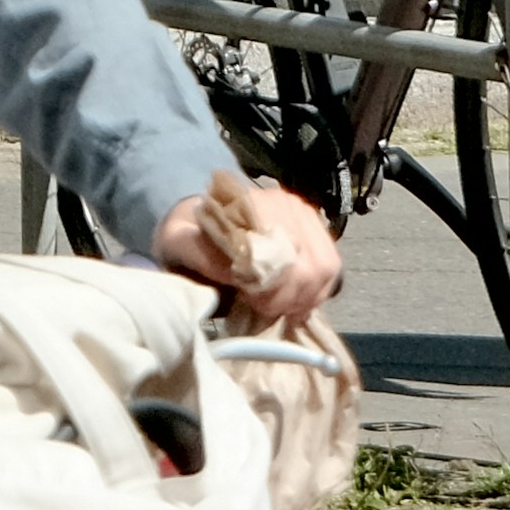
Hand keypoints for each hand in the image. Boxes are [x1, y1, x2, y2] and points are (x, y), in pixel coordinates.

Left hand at [154, 169, 340, 326]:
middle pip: (309, 263)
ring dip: (305, 297)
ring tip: (278, 308)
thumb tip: (237, 272)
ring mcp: (305, 216)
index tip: (252, 301)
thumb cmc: (190, 235)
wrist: (201, 222)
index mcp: (251, 200)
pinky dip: (316, 293)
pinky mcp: (316, 232)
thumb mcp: (178, 241)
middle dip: (289, 296)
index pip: (279, 250)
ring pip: (325, 268)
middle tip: (265, 309)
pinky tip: (294, 303)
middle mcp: (285, 203)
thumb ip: (200, 253)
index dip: (271, 286)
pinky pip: (331, 269)